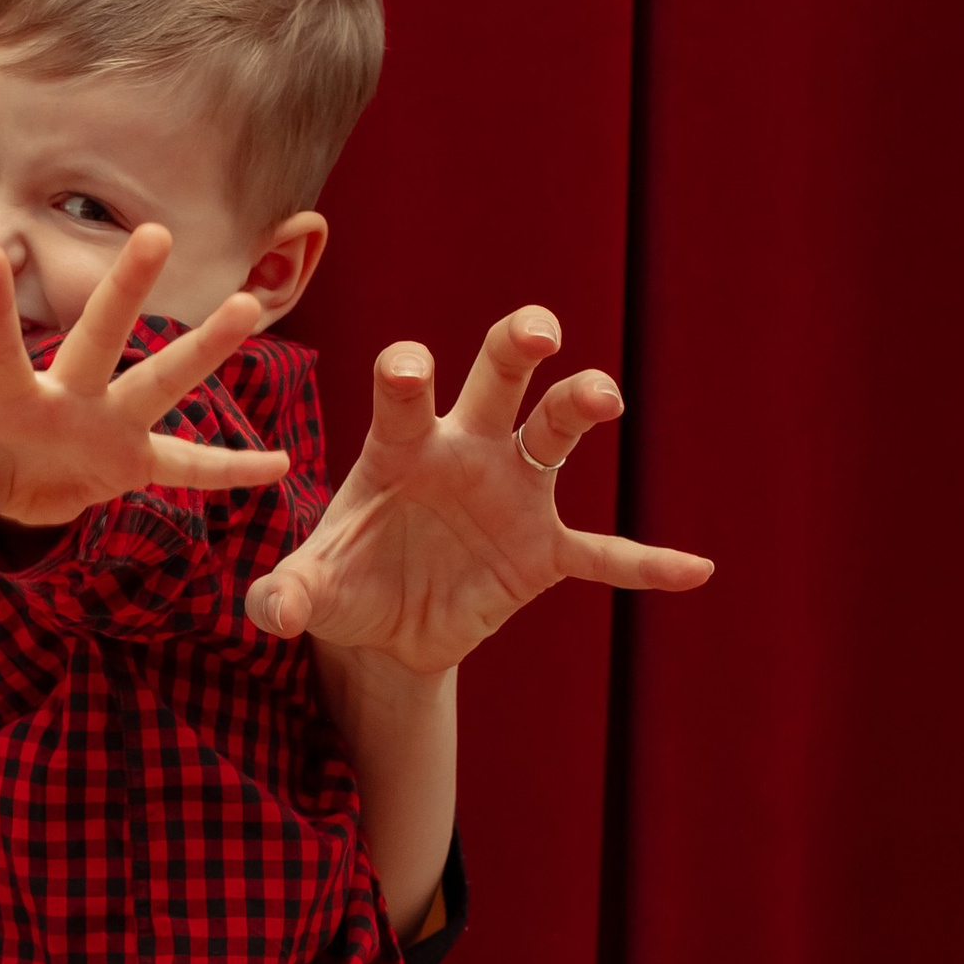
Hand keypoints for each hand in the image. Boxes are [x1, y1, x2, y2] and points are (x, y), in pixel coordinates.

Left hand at [0, 228, 289, 634]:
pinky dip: (230, 471)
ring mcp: (105, 423)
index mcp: (4, 402)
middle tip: (155, 234)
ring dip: (204, 349)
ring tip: (252, 306)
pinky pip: (188, 466)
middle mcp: (63, 397)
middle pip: (96, 340)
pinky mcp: (132, 459)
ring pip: (158, 380)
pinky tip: (280, 468)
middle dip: (122, 291)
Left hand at [245, 306, 712, 668]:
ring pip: (556, 432)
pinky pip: (602, 553)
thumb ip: (285, 593)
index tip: (409, 372)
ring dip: (580, 406)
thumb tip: (270, 611)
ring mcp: (513, 493)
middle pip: (498, 378)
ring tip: (602, 399)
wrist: (384, 631)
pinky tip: (693, 570)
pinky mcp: (543, 550)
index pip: (405, 391)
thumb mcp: (308, 591)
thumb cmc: (344, 582)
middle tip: (538, 331)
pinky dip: (645, 563)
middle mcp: (465, 449)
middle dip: (517, 345)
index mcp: (400, 445)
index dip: (407, 376)